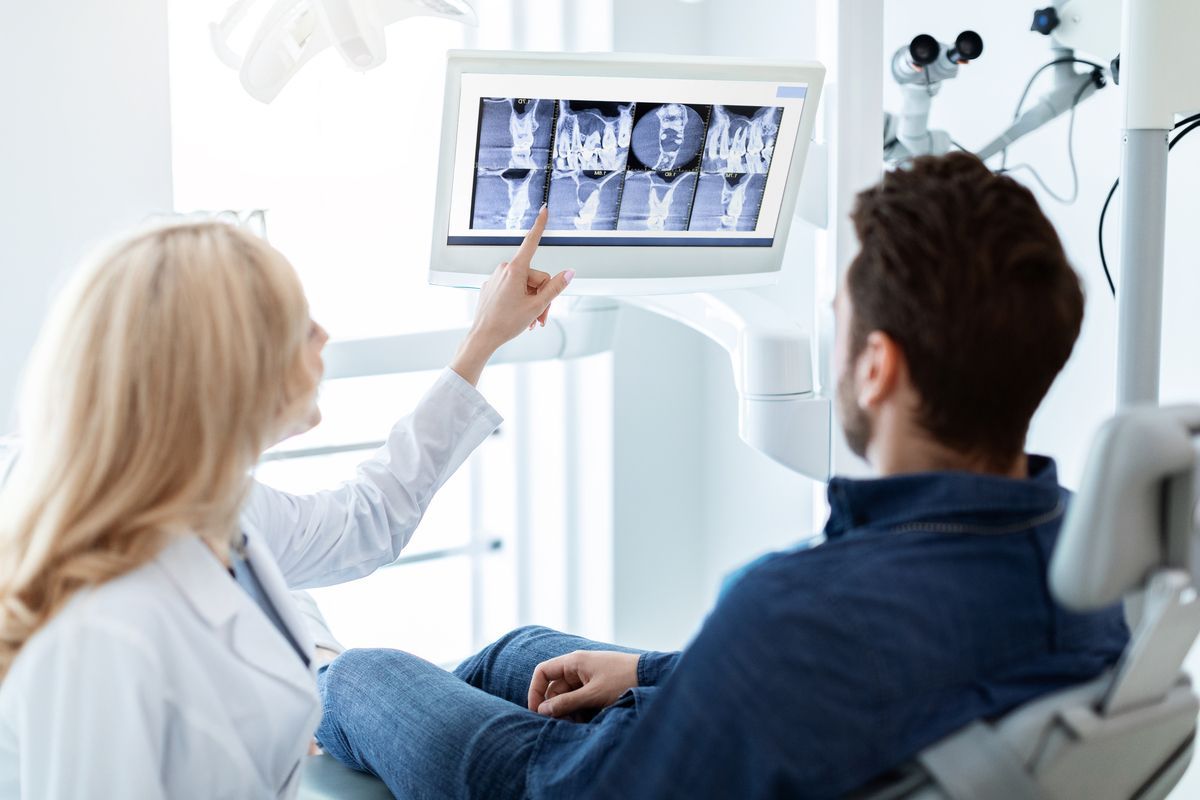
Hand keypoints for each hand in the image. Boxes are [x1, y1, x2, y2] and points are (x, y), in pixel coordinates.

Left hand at [450, 206, 573, 384]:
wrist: (482, 337)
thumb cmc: (506, 322)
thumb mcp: (537, 306)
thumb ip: (555, 287)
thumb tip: (569, 273)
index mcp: (515, 270)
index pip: (531, 242)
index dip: (540, 225)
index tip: (544, 210)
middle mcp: (504, 269)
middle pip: (535, 277)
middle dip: (542, 297)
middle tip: (541, 317)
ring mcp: (496, 278)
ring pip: (525, 286)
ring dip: (532, 302)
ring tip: (532, 321)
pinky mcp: (491, 287)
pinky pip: (512, 290)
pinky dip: (520, 302)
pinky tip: (519, 317)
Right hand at [527, 650, 639, 718]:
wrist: (652, 676)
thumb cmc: (623, 680)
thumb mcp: (593, 694)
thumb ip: (567, 703)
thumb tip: (542, 711)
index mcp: (574, 662)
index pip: (543, 672)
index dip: (535, 691)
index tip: (536, 712)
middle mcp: (578, 667)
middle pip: (555, 688)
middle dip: (555, 707)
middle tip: (560, 725)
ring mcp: (587, 676)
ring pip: (568, 696)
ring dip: (568, 711)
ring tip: (576, 724)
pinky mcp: (597, 686)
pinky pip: (580, 699)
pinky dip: (580, 710)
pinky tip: (586, 721)